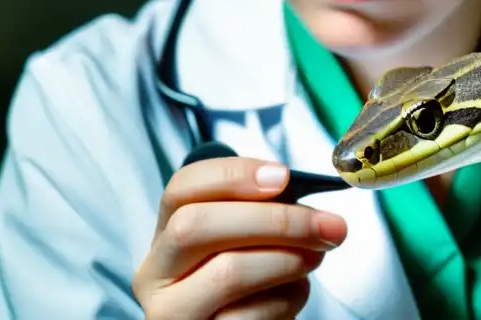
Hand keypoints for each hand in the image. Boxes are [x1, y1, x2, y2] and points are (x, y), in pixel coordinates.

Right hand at [132, 157, 347, 319]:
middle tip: (325, 223)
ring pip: (228, 273)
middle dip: (272, 219)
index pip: (181, 189)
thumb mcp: (239, 246)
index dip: (231, 174)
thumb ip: (256, 215)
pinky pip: (250, 316)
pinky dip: (287, 298)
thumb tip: (296, 193)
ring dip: (287, 259)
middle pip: (196, 225)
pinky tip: (297, 291)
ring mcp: (173, 315)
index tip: (283, 175)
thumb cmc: (246, 289)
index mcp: (165, 238)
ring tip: (316, 255)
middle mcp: (155, 277)